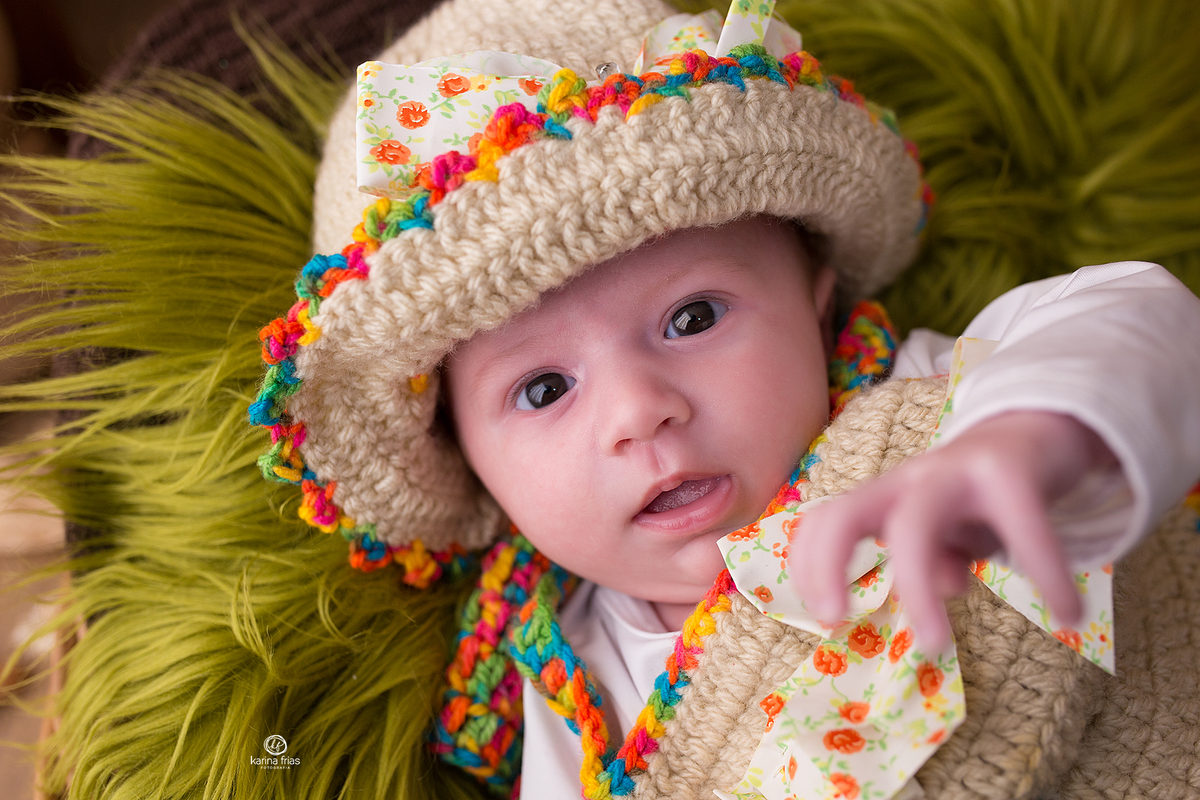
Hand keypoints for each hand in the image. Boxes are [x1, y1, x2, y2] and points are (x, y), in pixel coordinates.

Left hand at [790, 410, 1116, 648]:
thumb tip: (941, 584)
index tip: (821, 613)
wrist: (1040, 428)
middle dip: (832, 566)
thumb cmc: (981, 499)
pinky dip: (1046, 574)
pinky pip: (1021, 527)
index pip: (825, 520)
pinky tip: (1071, 613)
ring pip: (914, 524)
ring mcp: (956, 470)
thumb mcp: (951, 536)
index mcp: (887, 497)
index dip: (808, 562)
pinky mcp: (1010, 470)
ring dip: (916, 587)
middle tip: (839, 621)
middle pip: (848, 514)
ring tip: (937, 645)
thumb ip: (937, 560)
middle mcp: (910, 479)